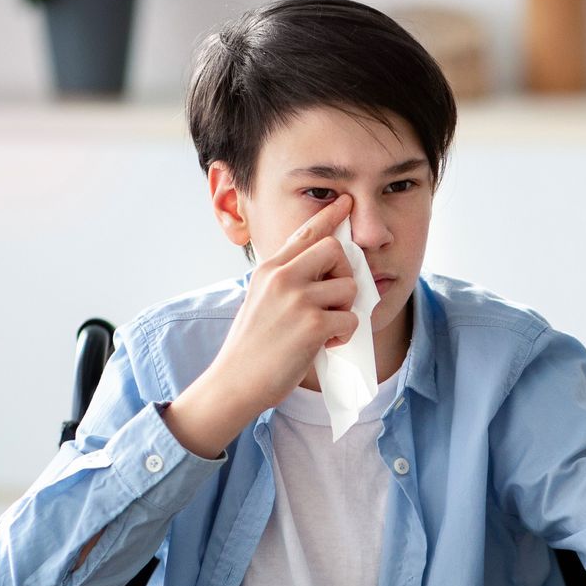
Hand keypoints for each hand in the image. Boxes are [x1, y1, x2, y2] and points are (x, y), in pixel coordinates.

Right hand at [162, 194, 360, 456]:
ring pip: (349, 286)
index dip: (330, 216)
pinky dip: (344, 334)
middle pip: (335, 250)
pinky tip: (325, 344)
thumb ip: (287, 282)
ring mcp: (297, 298)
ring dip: (345, 310)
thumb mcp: (261, 300)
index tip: (347, 203)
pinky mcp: (312, 324)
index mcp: (269, 269)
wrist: (235, 381)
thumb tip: (325, 273)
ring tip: (324, 328)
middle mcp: (282, 276)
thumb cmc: (252, 347)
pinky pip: (350, 318)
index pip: (305, 232)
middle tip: (334, 300)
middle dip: (345, 273)